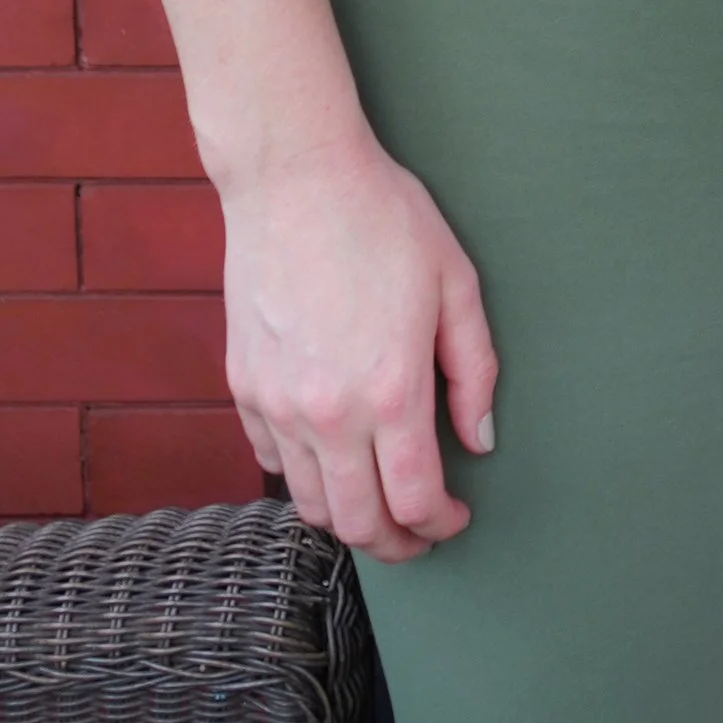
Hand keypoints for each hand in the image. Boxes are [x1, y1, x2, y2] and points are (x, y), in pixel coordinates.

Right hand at [221, 127, 498, 562]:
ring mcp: (277, 405)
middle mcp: (327, 414)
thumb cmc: (383, 219)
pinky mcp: (244, 387)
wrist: (295, 178)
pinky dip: (302, 475)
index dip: (440, 526)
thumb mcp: (455, 283)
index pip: (414, 502)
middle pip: (358, 524)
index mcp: (390, 392)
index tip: (455, 518)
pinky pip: (270, 460)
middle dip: (396, 544)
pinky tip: (329, 455)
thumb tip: (478, 440)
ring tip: (376, 503)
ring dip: (347, 519)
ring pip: (309, 504)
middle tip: (420, 533)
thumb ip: (474, 369)